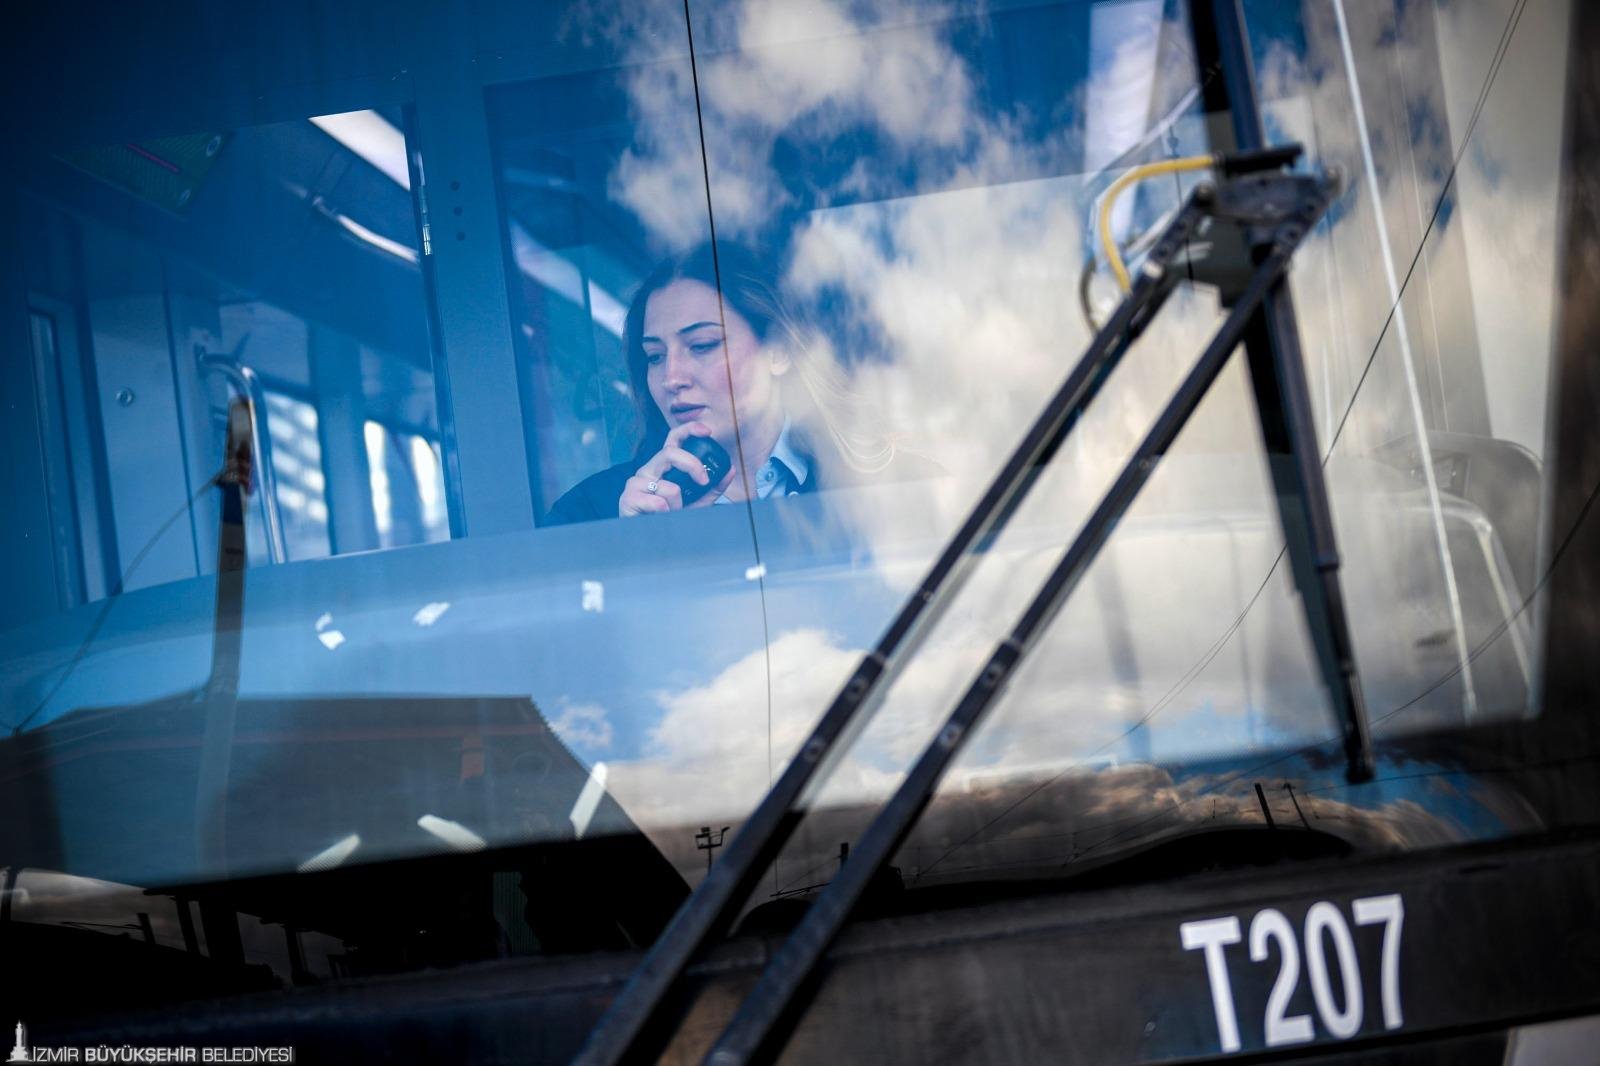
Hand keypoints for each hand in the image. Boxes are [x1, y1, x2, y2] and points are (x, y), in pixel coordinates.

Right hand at [619, 422, 735, 516]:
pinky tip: (659, 517)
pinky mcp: (628, 498)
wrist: (649, 539)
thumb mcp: (696, 502)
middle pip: (669, 453)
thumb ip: (713, 488)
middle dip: (692, 465)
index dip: (688, 430)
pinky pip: (658, 502)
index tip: (706, 431)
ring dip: (678, 505)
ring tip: (671, 513)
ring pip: (669, 486)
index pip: (673, 440)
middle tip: (704, 481)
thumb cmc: (669, 517)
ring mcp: (636, 483)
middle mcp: (649, 470)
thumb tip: (731, 470)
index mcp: (663, 467)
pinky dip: (666, 514)